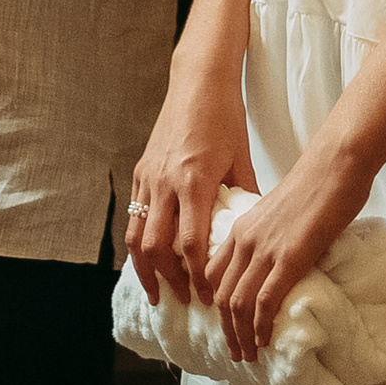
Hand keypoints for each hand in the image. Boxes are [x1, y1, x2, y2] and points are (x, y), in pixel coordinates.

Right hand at [127, 66, 254, 308]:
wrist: (196, 83)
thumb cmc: (224, 118)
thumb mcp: (241, 159)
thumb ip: (243, 197)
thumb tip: (251, 231)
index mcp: (194, 181)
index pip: (190, 243)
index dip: (196, 275)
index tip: (207, 296)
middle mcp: (166, 182)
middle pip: (157, 247)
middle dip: (169, 280)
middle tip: (185, 301)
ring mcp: (148, 177)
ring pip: (137, 236)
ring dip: (145, 269)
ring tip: (157, 292)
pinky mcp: (140, 171)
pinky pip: (134, 215)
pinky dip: (138, 243)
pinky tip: (147, 260)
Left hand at [203, 143, 372, 361]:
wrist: (335, 165)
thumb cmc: (316, 184)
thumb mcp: (280, 213)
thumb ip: (271, 237)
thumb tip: (279, 262)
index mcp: (240, 228)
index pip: (213, 273)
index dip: (214, 304)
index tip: (224, 324)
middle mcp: (244, 240)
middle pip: (221, 294)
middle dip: (225, 328)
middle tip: (234, 350)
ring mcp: (265, 250)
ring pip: (238, 303)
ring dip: (240, 334)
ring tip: (247, 354)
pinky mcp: (290, 257)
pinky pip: (265, 300)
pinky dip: (261, 325)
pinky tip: (264, 340)